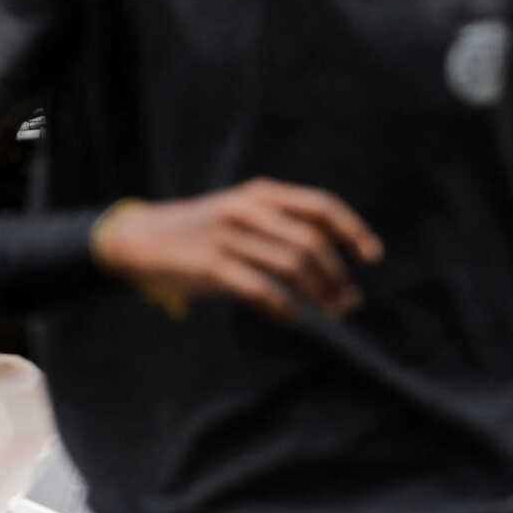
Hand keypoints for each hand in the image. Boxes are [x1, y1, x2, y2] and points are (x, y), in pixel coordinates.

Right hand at [93, 180, 381, 323]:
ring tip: (330, 313)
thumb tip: (333, 261)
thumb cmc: (199, 232)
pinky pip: (261, 288)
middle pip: (311, 242)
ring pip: (291, 266)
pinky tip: (294, 319)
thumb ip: (280, 226)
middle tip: (348, 302)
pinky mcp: (210, 266)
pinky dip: (284, 307)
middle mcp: (246, 210)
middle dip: (337, 276)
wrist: (140, 239)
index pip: (320, 206)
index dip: (353, 230)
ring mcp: (227, 237)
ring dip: (318, 294)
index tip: (372, 257)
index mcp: (259, 194)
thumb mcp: (240, 214)